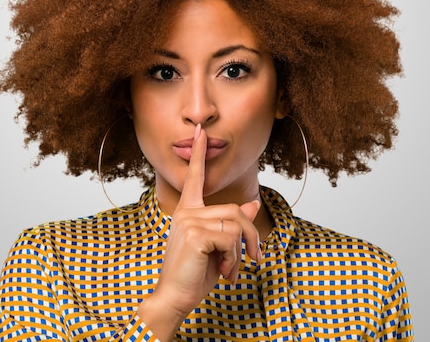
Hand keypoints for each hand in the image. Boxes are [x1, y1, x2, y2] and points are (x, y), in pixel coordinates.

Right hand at [140, 124, 262, 336]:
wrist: (174, 298)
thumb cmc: (194, 274)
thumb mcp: (219, 248)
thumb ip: (233, 224)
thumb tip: (252, 203)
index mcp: (188, 212)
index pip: (195, 177)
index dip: (199, 153)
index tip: (200, 130)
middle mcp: (186, 212)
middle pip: (236, 210)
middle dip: (252, 236)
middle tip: (254, 259)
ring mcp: (189, 221)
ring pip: (236, 224)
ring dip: (241, 253)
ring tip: (230, 271)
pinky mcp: (194, 233)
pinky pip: (231, 238)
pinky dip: (234, 259)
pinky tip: (223, 272)